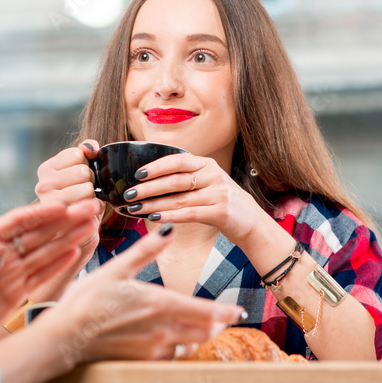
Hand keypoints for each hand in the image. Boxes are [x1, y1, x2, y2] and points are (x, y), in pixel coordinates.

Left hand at [0, 199, 100, 345]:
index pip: (17, 222)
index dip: (40, 213)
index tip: (62, 206)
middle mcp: (0, 254)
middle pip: (37, 233)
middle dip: (64, 220)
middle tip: (88, 208)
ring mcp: (10, 274)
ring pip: (45, 252)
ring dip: (68, 238)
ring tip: (90, 224)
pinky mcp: (15, 294)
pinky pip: (41, 275)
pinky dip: (59, 264)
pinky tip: (75, 252)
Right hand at [34, 139, 104, 259]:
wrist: (77, 228)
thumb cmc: (80, 196)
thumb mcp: (81, 169)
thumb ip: (86, 152)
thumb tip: (90, 147)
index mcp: (46, 169)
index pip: (78, 153)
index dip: (86, 164)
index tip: (80, 176)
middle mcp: (43, 185)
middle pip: (83, 171)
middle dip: (91, 181)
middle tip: (84, 192)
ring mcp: (51, 204)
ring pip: (88, 188)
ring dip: (94, 196)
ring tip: (85, 203)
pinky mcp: (64, 219)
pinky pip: (92, 204)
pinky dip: (97, 208)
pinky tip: (88, 212)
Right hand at [47, 224, 246, 363]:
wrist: (65, 335)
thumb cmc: (87, 299)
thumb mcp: (117, 267)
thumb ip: (146, 249)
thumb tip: (168, 229)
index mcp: (160, 303)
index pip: (207, 312)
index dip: (227, 313)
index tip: (238, 311)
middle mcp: (162, 330)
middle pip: (205, 332)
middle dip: (217, 324)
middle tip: (223, 318)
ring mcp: (153, 349)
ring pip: (189, 346)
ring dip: (198, 337)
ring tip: (198, 327)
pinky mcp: (141, 360)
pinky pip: (171, 357)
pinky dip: (178, 348)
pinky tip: (170, 339)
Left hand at [121, 154, 266, 244]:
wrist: (252, 222)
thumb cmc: (222, 202)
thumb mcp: (208, 182)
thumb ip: (185, 178)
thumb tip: (149, 181)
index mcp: (207, 165)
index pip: (178, 161)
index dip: (157, 166)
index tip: (137, 174)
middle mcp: (214, 176)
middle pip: (175, 181)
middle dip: (148, 188)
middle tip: (128, 194)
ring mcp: (218, 194)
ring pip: (179, 199)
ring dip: (153, 204)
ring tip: (135, 209)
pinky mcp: (221, 212)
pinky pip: (190, 214)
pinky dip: (170, 216)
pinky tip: (155, 219)